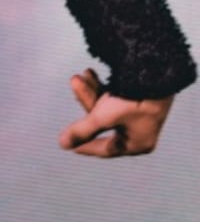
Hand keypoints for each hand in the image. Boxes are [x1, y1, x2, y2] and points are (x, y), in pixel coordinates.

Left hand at [59, 67, 174, 157]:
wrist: (157, 73)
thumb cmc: (133, 99)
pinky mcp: (140, 98)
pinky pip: (115, 96)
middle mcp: (139, 131)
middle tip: (75, 80)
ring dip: (91, 90)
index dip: (85, 145)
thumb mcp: (102, 117)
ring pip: (107, 106)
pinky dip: (102, 86)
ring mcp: (140, 115)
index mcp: (136, 143)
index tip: (70, 145)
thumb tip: (63, 144)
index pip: (105, 149)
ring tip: (79, 75)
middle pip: (102, 122)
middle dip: (86, 100)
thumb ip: (82, 130)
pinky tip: (90, 73)